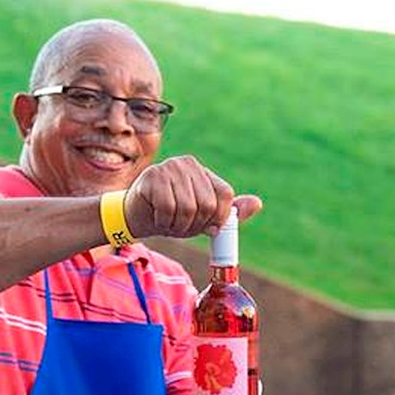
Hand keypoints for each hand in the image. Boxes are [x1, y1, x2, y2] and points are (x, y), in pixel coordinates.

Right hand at [124, 155, 261, 238]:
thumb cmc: (173, 216)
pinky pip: (169, 208)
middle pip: (208, 204)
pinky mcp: (153, 175)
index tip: (210, 229)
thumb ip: (229, 212)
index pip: (225, 193)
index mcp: (203, 172)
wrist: (136, 216)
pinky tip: (158, 217)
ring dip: (179, 226)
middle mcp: (189, 164)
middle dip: (196, 224)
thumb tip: (257, 204)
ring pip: (189, 208)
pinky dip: (165, 222)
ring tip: (169, 222)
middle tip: (182, 226)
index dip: (220, 216)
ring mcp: (170, 167)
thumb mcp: (204, 217)